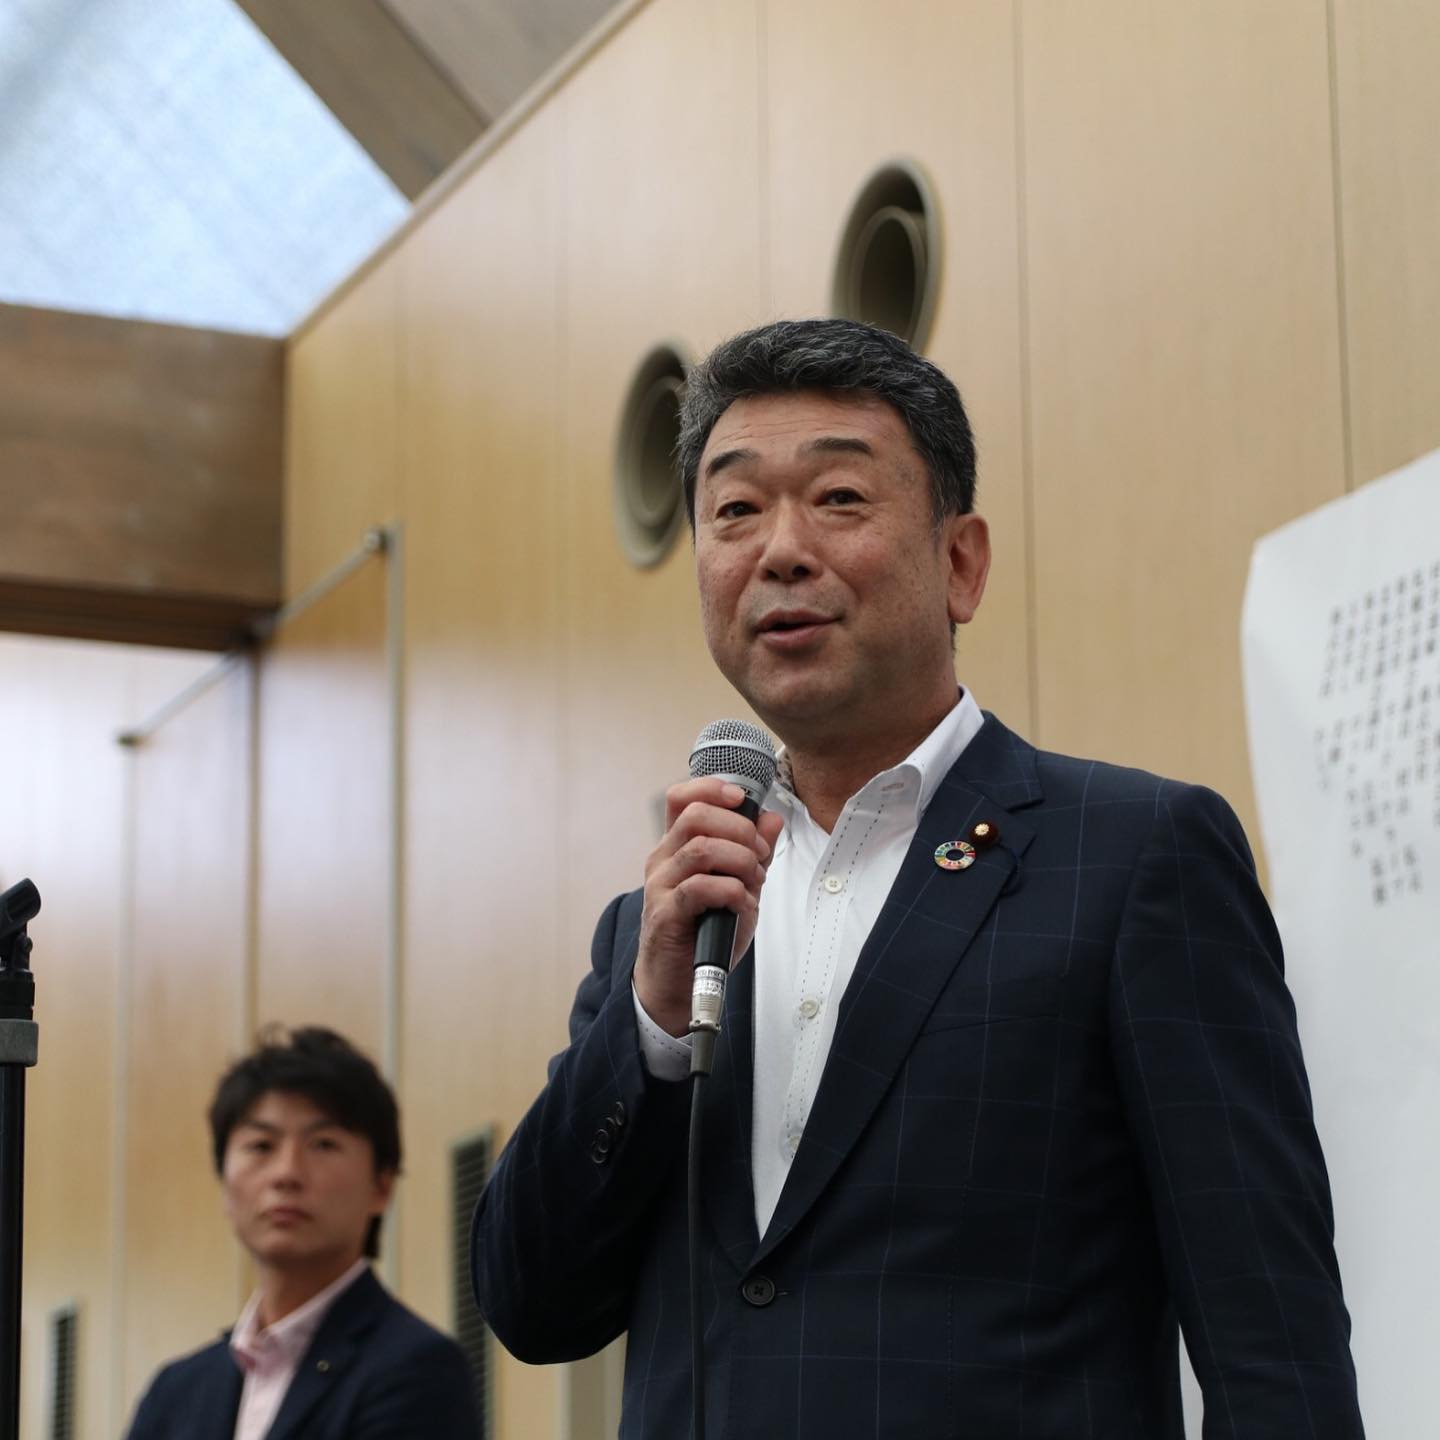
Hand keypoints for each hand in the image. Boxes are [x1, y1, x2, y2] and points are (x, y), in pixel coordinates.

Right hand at [633, 777, 784, 1036]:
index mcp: (677, 846)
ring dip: (740, 860)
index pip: (682, 798)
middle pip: (695, 815)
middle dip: (740, 828)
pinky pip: (699, 887)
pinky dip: (731, 890)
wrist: (679, 982)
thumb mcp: (739, 886)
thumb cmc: (706, 932)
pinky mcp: (665, 913)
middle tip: (761, 854)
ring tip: (755, 880)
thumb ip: (753, 852)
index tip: (742, 799)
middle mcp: (663, 860)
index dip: (712, 788)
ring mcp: (660, 885)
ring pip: (701, 848)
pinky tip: (742, 904)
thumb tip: (772, 818)